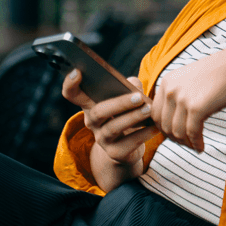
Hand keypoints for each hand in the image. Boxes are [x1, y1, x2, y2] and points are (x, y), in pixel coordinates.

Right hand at [62, 70, 156, 190]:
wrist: (129, 148)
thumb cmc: (127, 114)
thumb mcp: (127, 97)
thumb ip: (130, 86)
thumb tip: (133, 85)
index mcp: (90, 104)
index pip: (72, 94)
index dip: (70, 84)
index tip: (77, 72)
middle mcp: (92, 122)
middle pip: (98, 112)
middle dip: (119, 103)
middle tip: (138, 97)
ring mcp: (102, 139)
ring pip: (113, 128)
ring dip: (133, 117)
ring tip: (148, 109)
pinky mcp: (115, 153)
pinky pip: (129, 143)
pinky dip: (144, 133)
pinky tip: (155, 127)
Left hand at [150, 43, 225, 151]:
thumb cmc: (217, 74)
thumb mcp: (188, 79)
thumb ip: (177, 94)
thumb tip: (173, 118)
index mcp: (166, 82)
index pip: (155, 113)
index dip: (163, 128)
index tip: (174, 135)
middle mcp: (170, 90)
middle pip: (163, 125)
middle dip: (173, 138)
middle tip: (185, 143)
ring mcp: (182, 99)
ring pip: (177, 132)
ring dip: (185, 143)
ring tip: (194, 146)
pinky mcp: (196, 108)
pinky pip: (192, 133)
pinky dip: (196, 143)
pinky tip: (201, 147)